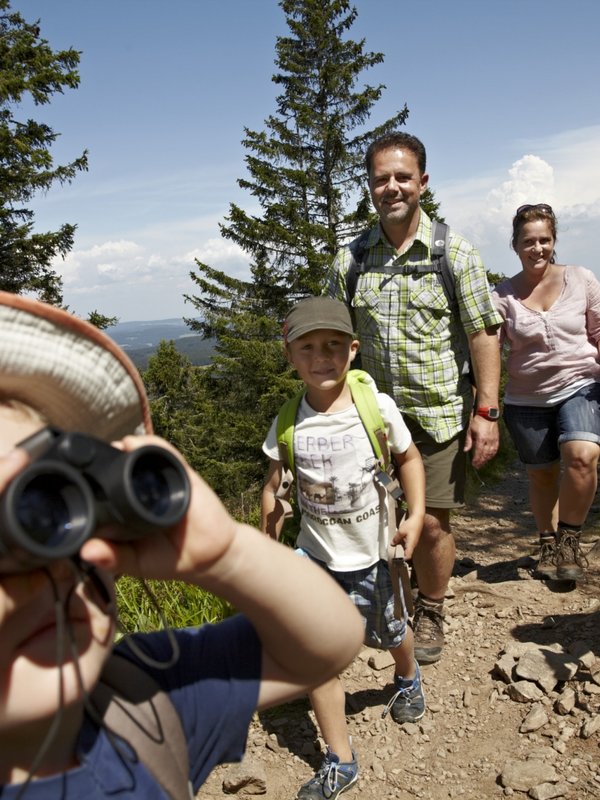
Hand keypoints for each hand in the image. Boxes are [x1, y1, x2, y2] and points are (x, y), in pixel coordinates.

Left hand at [80, 435, 236, 581]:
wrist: (210, 556)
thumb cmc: (169, 559)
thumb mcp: (136, 563)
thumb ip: (113, 557)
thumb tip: (85, 551)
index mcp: (124, 510)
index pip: (102, 489)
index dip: (88, 483)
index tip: (71, 480)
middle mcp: (140, 491)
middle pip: (117, 467)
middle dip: (102, 461)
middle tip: (85, 460)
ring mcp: (160, 480)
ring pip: (137, 456)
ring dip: (121, 449)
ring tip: (109, 450)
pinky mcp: (181, 473)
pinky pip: (164, 453)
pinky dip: (149, 445)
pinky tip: (132, 444)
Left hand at [391, 514, 422, 559]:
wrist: (418, 518)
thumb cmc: (411, 525)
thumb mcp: (401, 531)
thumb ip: (396, 538)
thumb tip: (392, 544)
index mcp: (411, 544)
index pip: (408, 555)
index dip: (404, 560)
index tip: (399, 563)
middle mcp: (413, 544)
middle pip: (407, 553)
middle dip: (402, 556)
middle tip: (395, 559)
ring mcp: (413, 542)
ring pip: (407, 548)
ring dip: (402, 550)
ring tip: (395, 550)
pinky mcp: (413, 539)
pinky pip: (408, 544)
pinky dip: (403, 544)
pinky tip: (399, 541)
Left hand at [464, 415, 498, 468]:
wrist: (488, 415)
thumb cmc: (477, 422)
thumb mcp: (470, 431)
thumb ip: (468, 441)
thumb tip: (465, 451)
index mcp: (481, 439)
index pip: (479, 452)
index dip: (476, 460)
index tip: (474, 464)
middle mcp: (489, 441)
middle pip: (485, 454)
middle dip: (481, 462)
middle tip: (477, 467)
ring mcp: (494, 440)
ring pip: (491, 453)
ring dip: (486, 459)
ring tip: (482, 464)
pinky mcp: (497, 439)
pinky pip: (495, 449)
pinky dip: (492, 455)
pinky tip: (489, 457)